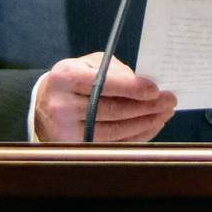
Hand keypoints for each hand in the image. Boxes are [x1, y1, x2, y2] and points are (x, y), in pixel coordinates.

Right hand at [34, 52, 176, 142]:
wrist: (42, 106)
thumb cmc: (71, 81)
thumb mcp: (86, 64)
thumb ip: (113, 69)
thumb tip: (142, 83)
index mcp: (66, 77)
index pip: (103, 84)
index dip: (132, 88)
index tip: (155, 89)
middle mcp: (63, 105)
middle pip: (112, 110)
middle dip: (146, 107)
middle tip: (169, 101)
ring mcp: (67, 131)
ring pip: (115, 131)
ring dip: (145, 123)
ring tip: (164, 113)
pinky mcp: (76, 147)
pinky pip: (113, 144)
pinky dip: (135, 136)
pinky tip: (150, 126)